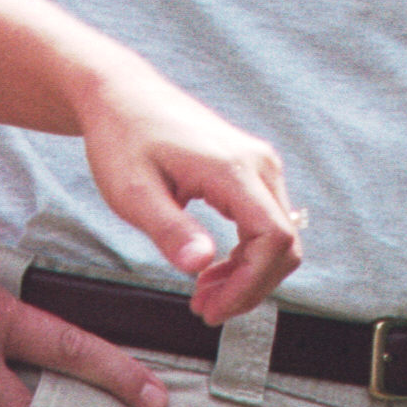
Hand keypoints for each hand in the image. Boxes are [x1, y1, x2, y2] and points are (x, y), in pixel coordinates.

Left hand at [73, 63, 305, 321]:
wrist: (122, 96)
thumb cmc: (123, 138)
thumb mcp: (133, 192)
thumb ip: (169, 230)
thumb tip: (200, 265)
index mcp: (233, 168)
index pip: (273, 238)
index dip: (250, 285)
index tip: (213, 309)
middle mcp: (258, 163)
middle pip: (284, 242)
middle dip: (250, 287)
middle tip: (205, 309)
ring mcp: (258, 163)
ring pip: (278, 235)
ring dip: (248, 275)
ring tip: (204, 295)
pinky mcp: (250, 168)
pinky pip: (265, 221)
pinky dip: (245, 255)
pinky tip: (212, 269)